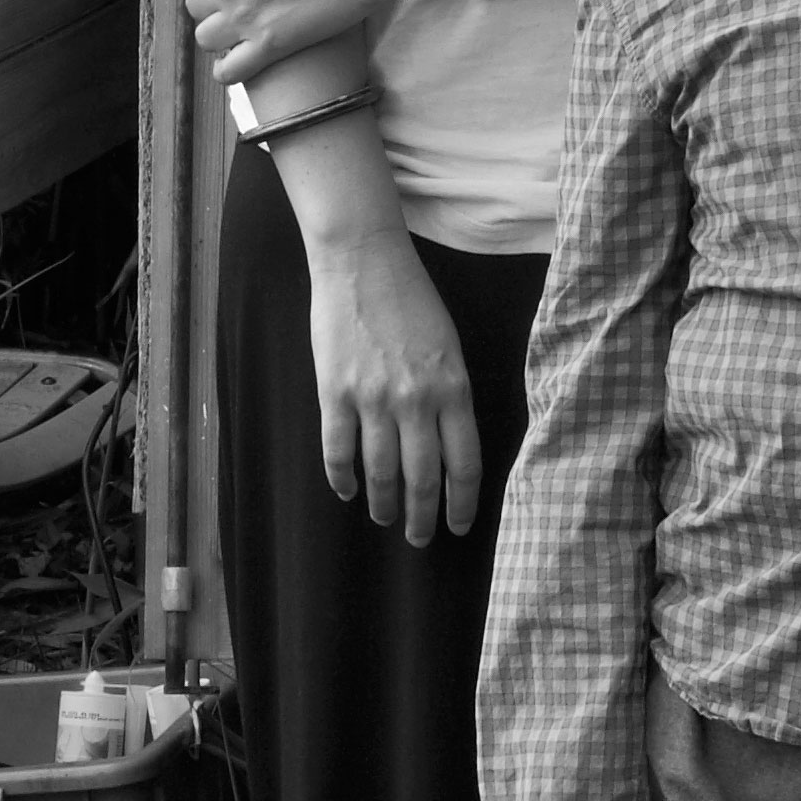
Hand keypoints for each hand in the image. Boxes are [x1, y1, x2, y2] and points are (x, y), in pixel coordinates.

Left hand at [179, 0, 402, 90]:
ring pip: (205, 37)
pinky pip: (229, 70)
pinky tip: (242, 60)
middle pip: (194, 4)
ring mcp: (246, 16)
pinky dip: (229, 70)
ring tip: (242, 29)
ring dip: (219, 35)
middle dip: (212, 3)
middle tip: (240, 0)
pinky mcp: (271, 44)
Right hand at [299, 215, 484, 542]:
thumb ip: (452, 395)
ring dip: (384, 504)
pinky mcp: (334, 392)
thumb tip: (450, 446)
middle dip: (422, 517)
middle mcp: (416, 400)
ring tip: (385, 518)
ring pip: (381, 472)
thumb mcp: (450, 346)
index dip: (462, 503)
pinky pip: (338, 450)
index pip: (465, 464)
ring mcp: (373, 398)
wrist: (363, 262)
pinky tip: (348, 491)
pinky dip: (343, 478)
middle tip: (418, 538)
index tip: (459, 525)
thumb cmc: (412, 300)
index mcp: (453, 388)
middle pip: (423, 479)